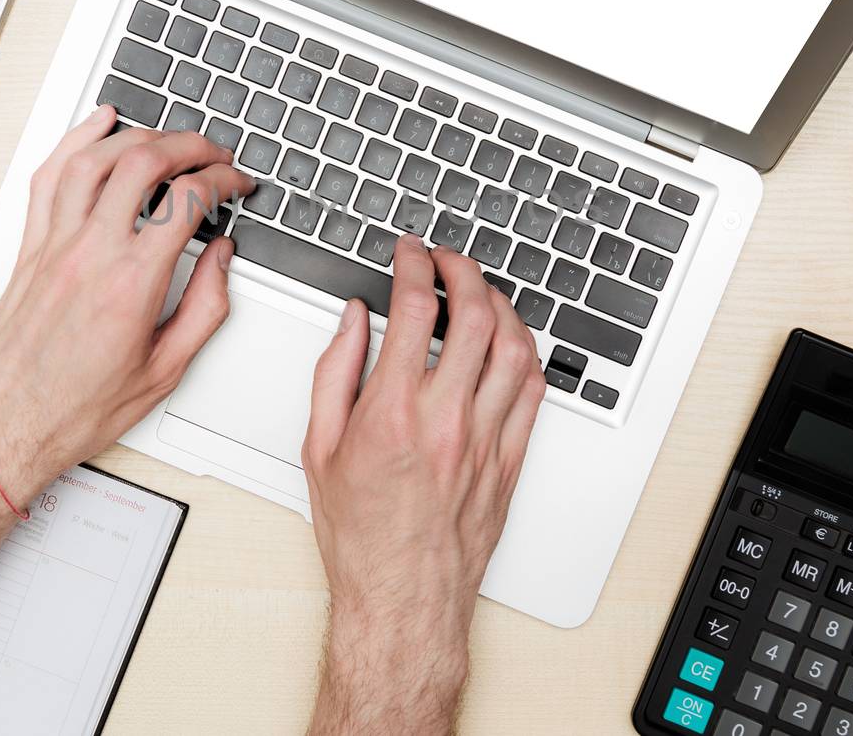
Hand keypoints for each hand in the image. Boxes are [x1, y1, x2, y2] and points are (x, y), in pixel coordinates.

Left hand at [0, 105, 254, 503]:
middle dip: (188, 144)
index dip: (223, 178)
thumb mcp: (165, 371)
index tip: (237, 182)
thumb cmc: (77, 408)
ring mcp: (54, 244)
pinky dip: (75, 140)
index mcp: (132, 282)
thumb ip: (206, 308)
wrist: (8, 425)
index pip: (187, 200)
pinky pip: (50, 177)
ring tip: (167, 137)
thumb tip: (222, 260)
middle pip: (143, 162)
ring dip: (137, 135)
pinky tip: (97, 125)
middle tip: (212, 152)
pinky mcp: (30, 247)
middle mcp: (90, 252)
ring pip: (94, 158)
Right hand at [304, 237, 545, 733]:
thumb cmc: (360, 535)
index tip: (410, 254)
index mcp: (392, 411)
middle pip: (477, 316)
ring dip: (502, 306)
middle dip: (464, 271)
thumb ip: (335, 372)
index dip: (415, 266)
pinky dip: (527, 354)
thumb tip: (353, 320)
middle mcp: (446, 420)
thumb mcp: (318, 448)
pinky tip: (510, 344)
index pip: (417, 310)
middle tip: (448, 260)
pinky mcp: (510, 461)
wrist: (402, 598)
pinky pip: (534, 392)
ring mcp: (485, 439)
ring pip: (516, 348)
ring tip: (482, 293)